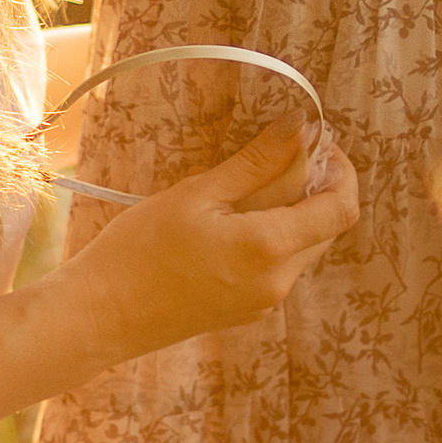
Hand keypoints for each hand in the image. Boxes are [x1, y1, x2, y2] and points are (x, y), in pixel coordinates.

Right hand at [65, 119, 357, 357]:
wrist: (100, 316)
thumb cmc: (139, 249)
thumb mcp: (198, 193)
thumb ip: (257, 162)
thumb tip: (301, 127)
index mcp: (270, 248)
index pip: (341, 207)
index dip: (341, 170)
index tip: (317, 142)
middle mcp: (278, 282)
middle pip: (328, 227)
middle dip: (319, 186)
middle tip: (283, 151)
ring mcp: (264, 302)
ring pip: (305, 247)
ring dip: (296, 210)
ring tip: (252, 181)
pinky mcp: (247, 311)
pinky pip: (280, 266)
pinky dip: (275, 235)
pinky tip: (236, 216)